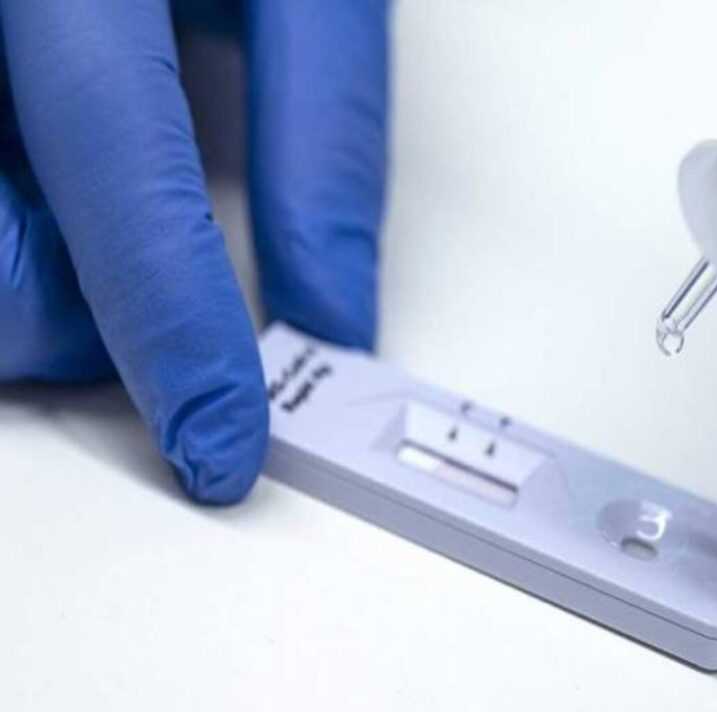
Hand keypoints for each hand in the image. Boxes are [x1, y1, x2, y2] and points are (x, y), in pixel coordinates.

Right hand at [0, 1, 388, 501]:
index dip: (173, 320)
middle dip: (85, 330)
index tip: (222, 442)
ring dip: (34, 299)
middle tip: (167, 335)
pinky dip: (14, 243)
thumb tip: (330, 307)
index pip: (123, 160)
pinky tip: (54, 214)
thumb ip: (322, 133)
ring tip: (103, 268)